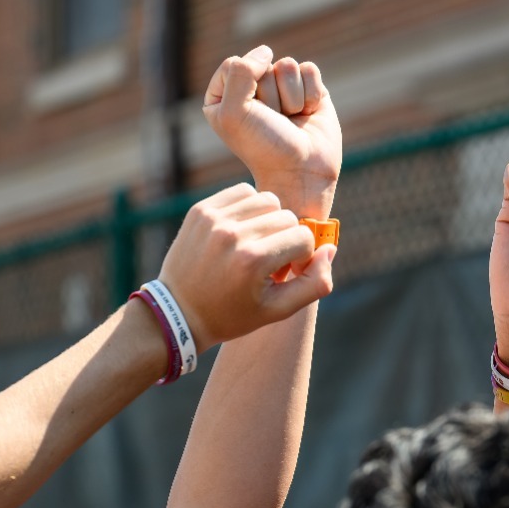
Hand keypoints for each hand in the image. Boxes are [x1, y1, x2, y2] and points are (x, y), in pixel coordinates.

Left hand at [157, 183, 334, 351]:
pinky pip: (242, 192)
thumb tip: (330, 249)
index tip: (282, 274)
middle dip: (286, 238)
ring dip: (270, 219)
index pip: (303, 237)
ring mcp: (214, 219)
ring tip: (257, 243)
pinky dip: (249, 208)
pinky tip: (242, 230)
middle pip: (287, 217)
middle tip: (269, 261)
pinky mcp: (201, 210)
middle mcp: (233, 234)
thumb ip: (315, 283)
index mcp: (253, 260)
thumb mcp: (279, 310)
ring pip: (267, 199)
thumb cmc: (233, 315)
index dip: (300, 257)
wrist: (178, 313)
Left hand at [203, 46, 340, 214]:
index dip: (245, 88)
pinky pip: (309, 70)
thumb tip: (266, 51)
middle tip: (273, 122)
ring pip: (287, 66)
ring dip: (291, 97)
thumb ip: (241, 71)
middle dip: (271, 96)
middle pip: (263, 65)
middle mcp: (252, 89)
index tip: (250, 118)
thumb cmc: (264, 148)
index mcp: (224, 95)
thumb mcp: (234, 112)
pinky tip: (307, 115)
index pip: (234, 63)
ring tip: (290, 120)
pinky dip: (310, 95)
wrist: (302, 172)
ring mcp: (282, 88)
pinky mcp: (308, 89)